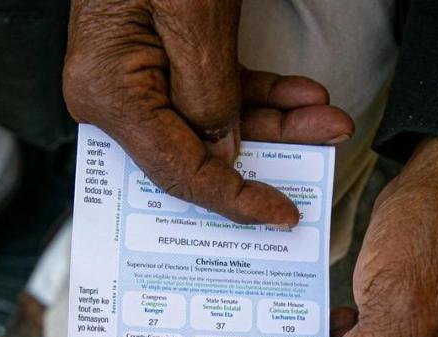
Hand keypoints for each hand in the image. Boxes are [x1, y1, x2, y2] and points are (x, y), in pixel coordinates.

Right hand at [63, 0, 353, 224]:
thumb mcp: (192, 13)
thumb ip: (208, 90)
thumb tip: (224, 150)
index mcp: (109, 91)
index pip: (176, 169)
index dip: (232, 199)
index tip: (280, 214)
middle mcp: (116, 93)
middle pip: (197, 149)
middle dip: (267, 153)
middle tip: (327, 145)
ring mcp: (138, 78)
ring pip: (214, 120)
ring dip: (275, 120)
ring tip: (328, 115)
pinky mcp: (162, 58)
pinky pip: (214, 89)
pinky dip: (259, 92)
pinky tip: (302, 93)